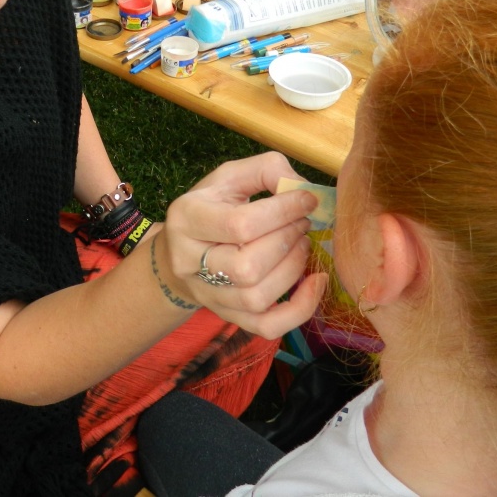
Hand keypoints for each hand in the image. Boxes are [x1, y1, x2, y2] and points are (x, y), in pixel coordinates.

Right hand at [153, 153, 327, 340]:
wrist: (180, 251)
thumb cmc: (212, 207)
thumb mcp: (230, 177)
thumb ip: (266, 170)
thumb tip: (302, 188)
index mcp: (187, 218)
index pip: (240, 224)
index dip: (283, 212)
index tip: (307, 199)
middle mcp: (188, 260)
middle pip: (246, 266)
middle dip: (287, 242)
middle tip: (303, 223)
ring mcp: (206, 293)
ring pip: (256, 297)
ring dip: (293, 269)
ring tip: (303, 244)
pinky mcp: (226, 315)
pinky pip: (266, 326)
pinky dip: (300, 309)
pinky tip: (315, 283)